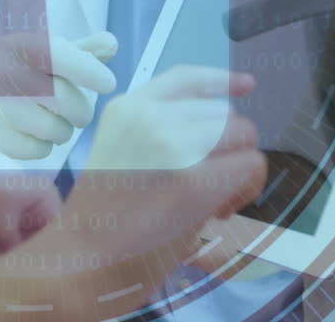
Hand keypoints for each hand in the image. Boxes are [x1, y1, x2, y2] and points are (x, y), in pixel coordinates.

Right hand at [0, 32, 117, 158]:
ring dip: (63, 131)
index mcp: (12, 47)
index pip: (56, 53)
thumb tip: (110, 43)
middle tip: (80, 115)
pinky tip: (33, 137)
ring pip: (50, 127)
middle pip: (59, 96)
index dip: (87, 69)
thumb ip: (78, 53)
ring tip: (54, 125)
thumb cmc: (18, 83)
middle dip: (80, 110)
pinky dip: (43, 147)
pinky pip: (33, 148)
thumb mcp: (45, 62)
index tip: (109, 84)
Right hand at [71, 67, 266, 260]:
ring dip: (240, 166)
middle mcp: (149, 117)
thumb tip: (221, 128)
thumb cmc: (104, 217)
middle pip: (223, 112)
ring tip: (214, 200)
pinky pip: (250, 165)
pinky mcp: (192, 180)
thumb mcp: (121, 152)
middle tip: (210, 186)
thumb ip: (160, 131)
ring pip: (243, 134)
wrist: (84, 256)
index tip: (248, 84)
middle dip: (228, 146)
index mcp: (126, 108)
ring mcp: (170, 145)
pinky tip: (221, 210)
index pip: (185, 77)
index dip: (221, 80)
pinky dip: (247, 187)